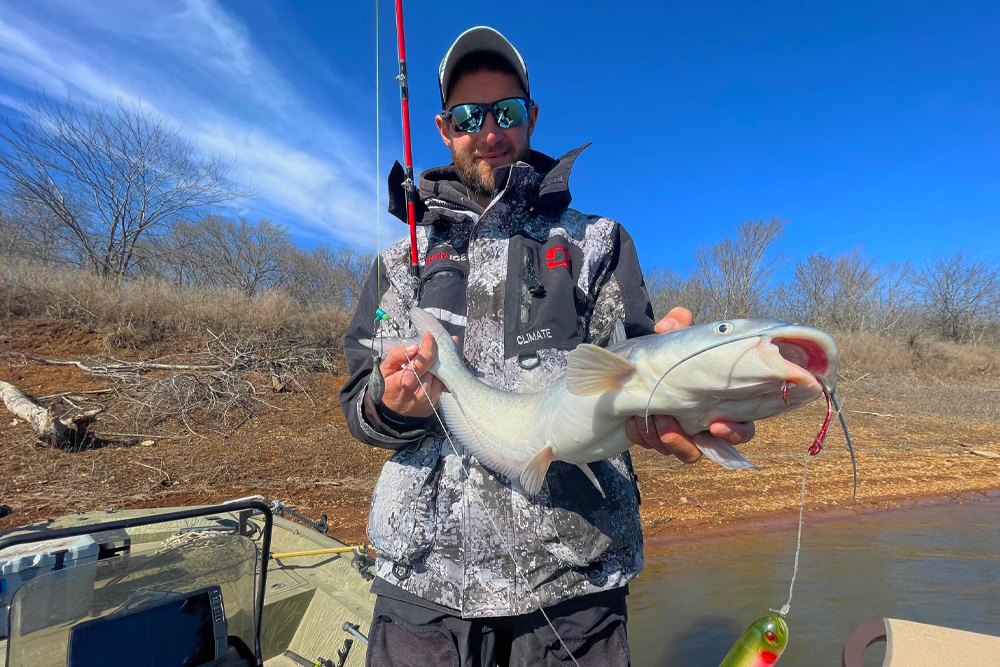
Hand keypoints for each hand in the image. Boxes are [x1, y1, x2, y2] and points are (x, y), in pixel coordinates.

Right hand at [377, 333, 446, 417]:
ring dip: (441, 366)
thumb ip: (397, 355)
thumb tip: (415, 347)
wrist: (389, 412)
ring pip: (441, 376)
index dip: (429, 346)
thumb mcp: (385, 368)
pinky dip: (440, 377)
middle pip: (436, 367)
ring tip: (439, 356)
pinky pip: (441, 386)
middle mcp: (420, 392)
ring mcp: (429, 400)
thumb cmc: (387, 386)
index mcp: (406, 381)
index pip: (424, 360)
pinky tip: (436, 371)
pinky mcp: (434, 405)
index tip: (429, 336)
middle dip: (437, 354)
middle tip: (439, 343)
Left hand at [625, 306, 755, 462]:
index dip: (734, 432)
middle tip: (668, 423)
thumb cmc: (675, 355)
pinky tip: (632, 421)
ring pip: (683, 451)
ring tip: (649, 417)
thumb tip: (673, 321)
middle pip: (709, 448)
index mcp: (724, 403)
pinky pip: (655, 447)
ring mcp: (685, 434)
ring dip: (665, 439)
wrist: (646, 367)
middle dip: (687, 441)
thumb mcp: (678, 338)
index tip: (717, 426)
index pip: (742, 428)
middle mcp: (708, 424)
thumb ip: (677, 327)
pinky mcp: (661, 439)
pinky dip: (643, 437)